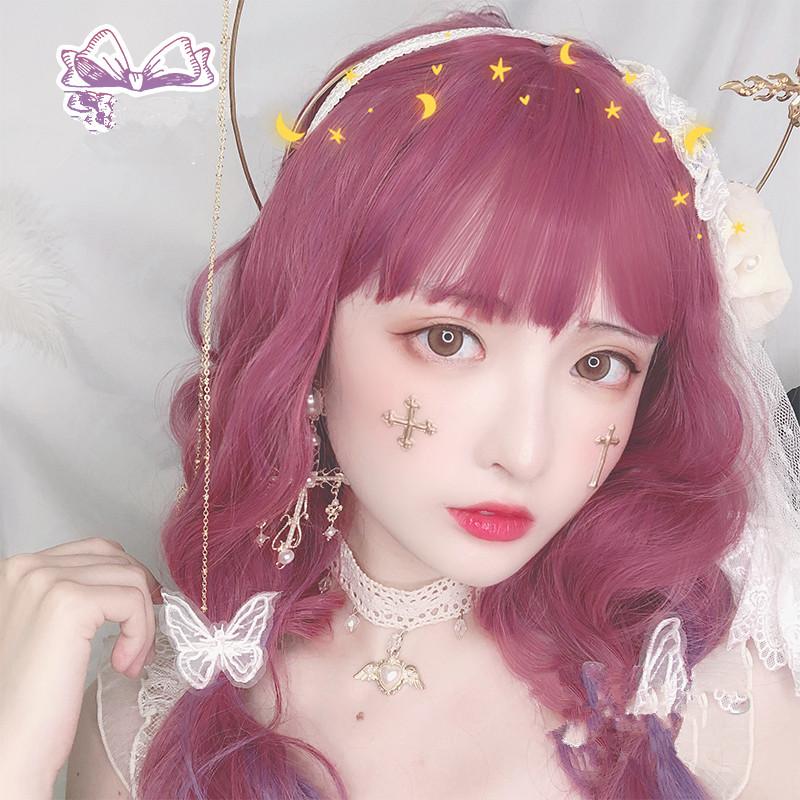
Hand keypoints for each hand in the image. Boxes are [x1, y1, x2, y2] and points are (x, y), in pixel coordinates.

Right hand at [0, 537, 161, 793]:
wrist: (8, 746)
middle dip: (139, 597)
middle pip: (116, 559)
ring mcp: (46, 582)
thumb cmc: (29, 697)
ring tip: (129, 661)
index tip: (136, 613)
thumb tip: (132, 575)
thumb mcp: (49, 629)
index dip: (125, 579)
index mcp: (18, 569)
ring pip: (131, 578)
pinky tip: (123, 664)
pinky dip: (141, 633)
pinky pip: (133, 600)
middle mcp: (27, 567)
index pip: (94, 551)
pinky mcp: (70, 604)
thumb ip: (75, 595)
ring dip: (143, 622)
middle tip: (139, 640)